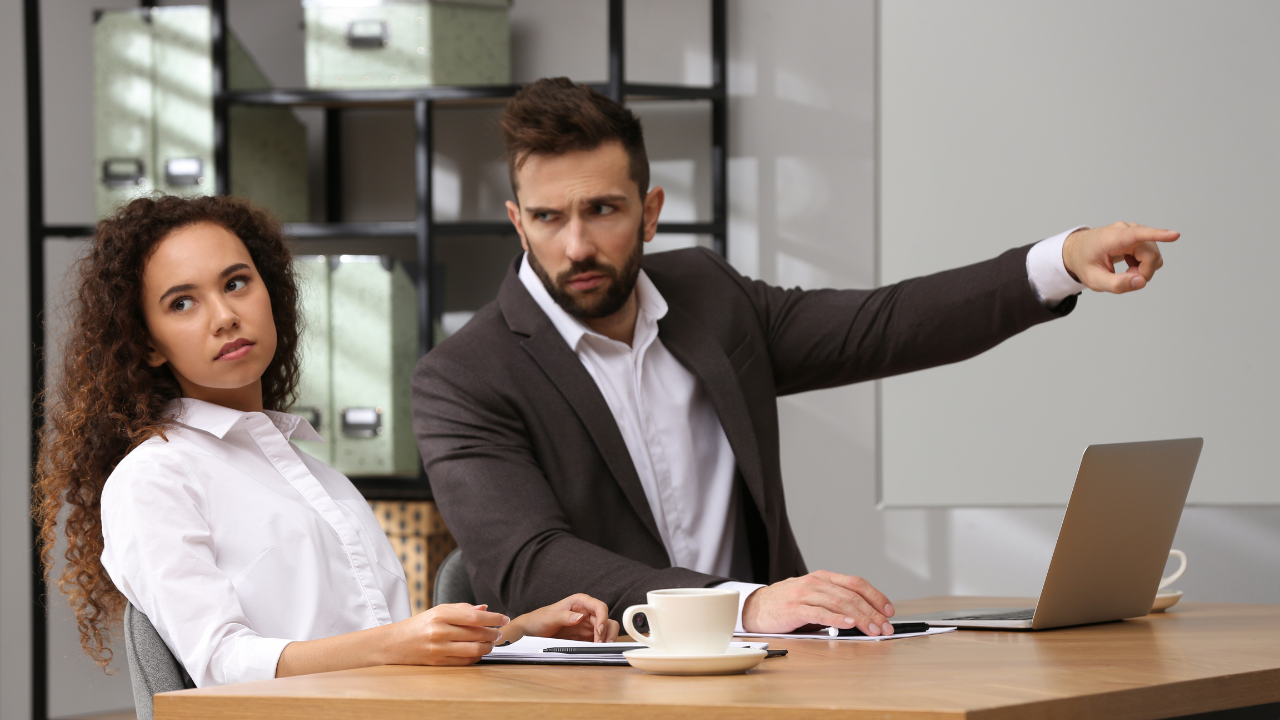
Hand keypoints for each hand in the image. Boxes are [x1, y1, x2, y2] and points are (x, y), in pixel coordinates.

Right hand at [382, 603, 508, 666]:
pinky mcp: (437, 662)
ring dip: (487, 647)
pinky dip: (476, 657)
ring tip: (490, 643)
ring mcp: (438, 648)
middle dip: (492, 634)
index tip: (504, 619)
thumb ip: (462, 609)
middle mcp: (439, 631)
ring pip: (473, 650)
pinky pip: (464, 662)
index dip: (493, 618)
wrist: (393, 643)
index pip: (474, 617)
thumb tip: (485, 609)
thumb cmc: (419, 625)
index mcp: (440, 614)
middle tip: (498, 633)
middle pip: (476, 634)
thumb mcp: (438, 610)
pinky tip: (479, 652)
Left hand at [504, 593, 619, 643]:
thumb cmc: (538, 619)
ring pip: (606, 629)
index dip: (603, 617)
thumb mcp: (549, 617)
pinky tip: (597, 650)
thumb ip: (564, 616)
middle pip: (606, 619)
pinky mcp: (585, 636)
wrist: (531, 631)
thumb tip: (580, 617)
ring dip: (607, 638)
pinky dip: (601, 644)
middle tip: (600, 644)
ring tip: (601, 648)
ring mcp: (587, 625)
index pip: (599, 607)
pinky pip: (598, 639)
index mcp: (579, 602)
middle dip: (607, 631)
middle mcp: (586, 612)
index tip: (599, 630)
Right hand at [741, 570, 895, 635]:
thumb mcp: (813, 597)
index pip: (856, 583)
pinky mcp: (794, 609)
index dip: (876, 596)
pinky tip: (849, 626)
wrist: (755, 607)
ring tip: (873, 630)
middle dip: (873, 612)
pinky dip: (837, 620)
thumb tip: (863, 617)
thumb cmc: (786, 604)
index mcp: (823, 578)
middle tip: (886, 627)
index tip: (889, 610)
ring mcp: (805, 594)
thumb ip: (833, 602)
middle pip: (852, 595)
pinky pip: (820, 613)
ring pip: (840, 604)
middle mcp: (816, 583)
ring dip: (861, 618)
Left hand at [1062, 222, 1178, 293]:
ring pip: (1154, 255)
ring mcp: (1134, 231)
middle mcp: (1126, 230)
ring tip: (1124, 271)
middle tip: (1125, 279)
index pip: (1139, 235)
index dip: (1158, 235)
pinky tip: (1128, 265)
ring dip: (1143, 268)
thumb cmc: (1084, 263)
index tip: (1175, 235)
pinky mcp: (1138, 235)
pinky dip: (1142, 264)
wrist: (1077, 250)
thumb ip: (1116, 284)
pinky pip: (1151, 253)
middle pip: (1151, 255)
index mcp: (1113, 238)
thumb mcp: (1094, 280)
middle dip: (1143, 272)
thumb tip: (1141, 282)